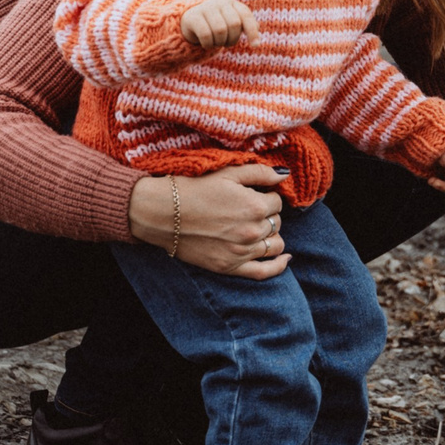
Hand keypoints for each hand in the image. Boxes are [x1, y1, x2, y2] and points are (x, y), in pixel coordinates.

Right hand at [129, 165, 289, 278]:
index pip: (277, 202)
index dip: (266, 196)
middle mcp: (251, 231)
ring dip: (270, 235)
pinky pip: (263, 271)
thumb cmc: (192, 188)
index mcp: (254, 206)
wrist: (159, 212)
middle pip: (276, 223)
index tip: (251, 194)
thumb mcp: (227, 173)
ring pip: (274, 244)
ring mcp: (241, 251)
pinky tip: (285, 258)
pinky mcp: (228, 266)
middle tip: (247, 209)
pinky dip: (278, 265)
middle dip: (266, 215)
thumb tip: (284, 176)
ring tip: (256, 227)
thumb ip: (260, 173)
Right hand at [180, 0, 257, 50]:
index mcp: (232, 3)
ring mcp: (205, 8)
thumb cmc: (217, 24)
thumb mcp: (232, 23)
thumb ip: (247, 28)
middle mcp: (219, 2)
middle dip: (233, 39)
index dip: (252, 31)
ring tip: (216, 42)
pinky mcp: (192, 16)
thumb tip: (256, 41)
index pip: (245, 16)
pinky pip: (206, 35)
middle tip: (226, 43)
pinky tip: (207, 44)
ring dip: (220, 42)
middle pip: (234, 24)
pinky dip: (209, 44)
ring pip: (220, 30)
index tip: (255, 45)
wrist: (190, 21)